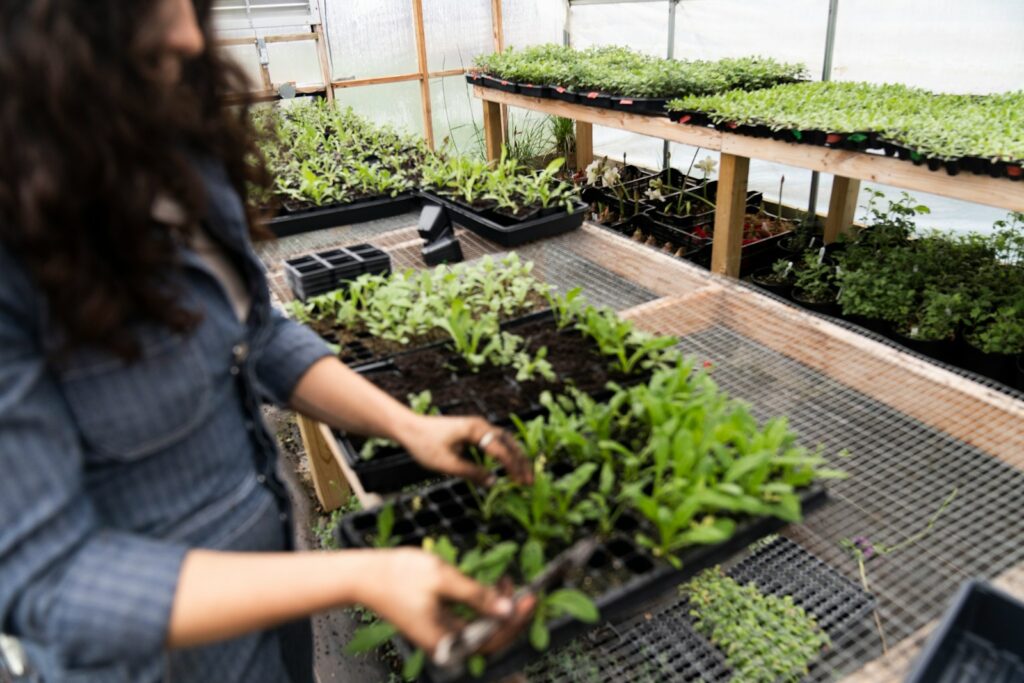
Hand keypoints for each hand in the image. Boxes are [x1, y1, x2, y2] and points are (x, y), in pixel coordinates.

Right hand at [358, 549, 535, 656]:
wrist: (365, 575)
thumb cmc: (400, 576)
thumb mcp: (444, 580)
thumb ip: (477, 596)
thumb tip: (507, 609)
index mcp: (446, 641)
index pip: (492, 638)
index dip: (515, 619)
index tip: (530, 598)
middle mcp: (445, 645)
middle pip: (489, 637)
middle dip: (510, 614)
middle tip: (525, 589)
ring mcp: (441, 637)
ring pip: (481, 628)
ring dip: (498, 608)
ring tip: (508, 583)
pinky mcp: (438, 626)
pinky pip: (468, 621)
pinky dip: (482, 605)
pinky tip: (491, 587)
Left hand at [399, 415, 533, 485]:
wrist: (409, 428)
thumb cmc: (424, 444)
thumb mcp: (446, 463)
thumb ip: (471, 473)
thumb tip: (493, 483)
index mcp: (475, 430)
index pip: (500, 449)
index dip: (512, 467)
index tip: (521, 483)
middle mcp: (481, 425)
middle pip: (509, 443)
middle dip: (521, 462)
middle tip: (529, 482)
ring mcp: (478, 427)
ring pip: (505, 441)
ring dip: (516, 458)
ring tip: (524, 476)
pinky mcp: (474, 432)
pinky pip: (496, 442)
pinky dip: (506, 454)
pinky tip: (509, 467)